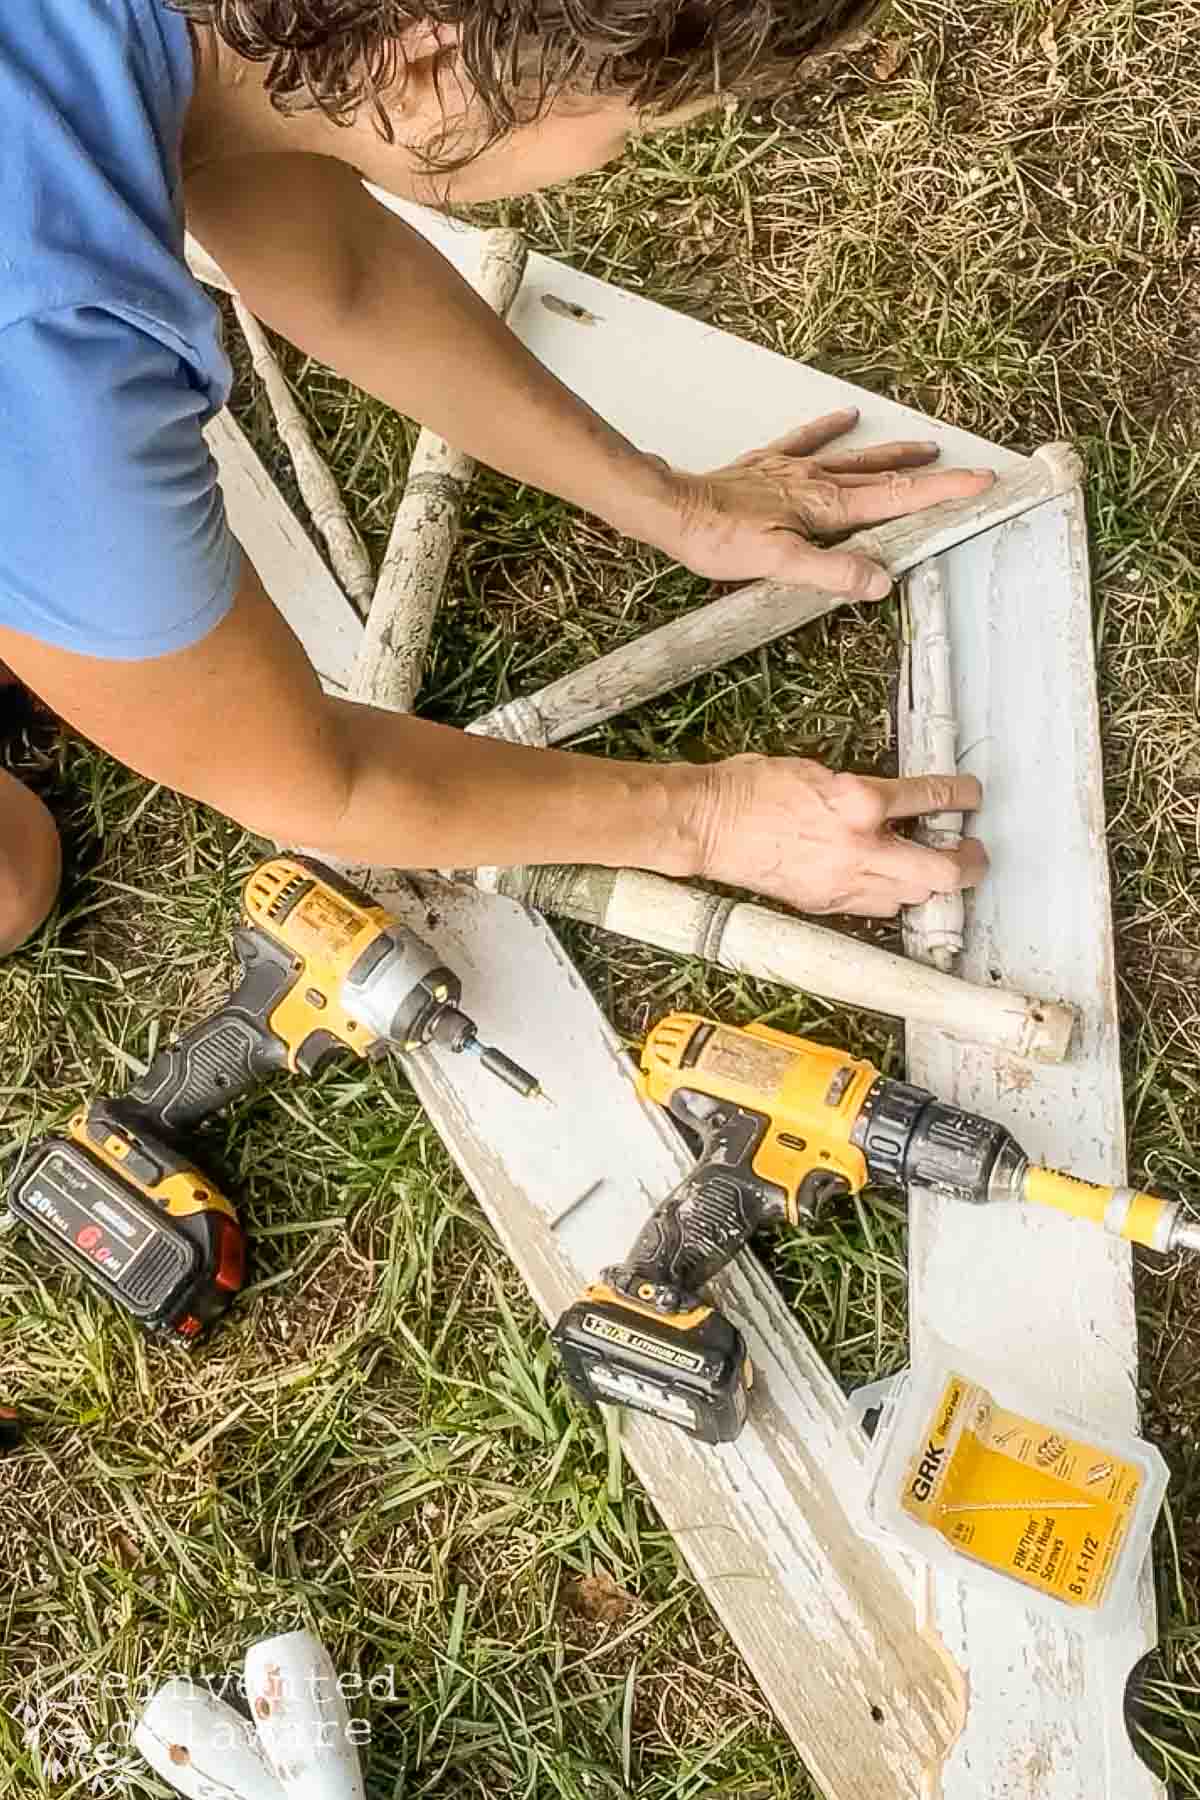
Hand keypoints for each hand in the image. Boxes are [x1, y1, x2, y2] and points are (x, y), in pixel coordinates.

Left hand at [652, 408, 994, 598]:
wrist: (672, 510)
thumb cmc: (719, 541)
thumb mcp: (779, 566)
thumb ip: (832, 573)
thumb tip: (880, 580)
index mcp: (828, 508)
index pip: (898, 501)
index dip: (943, 494)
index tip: (981, 486)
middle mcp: (817, 482)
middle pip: (885, 478)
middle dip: (931, 476)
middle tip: (969, 472)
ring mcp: (793, 470)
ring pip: (855, 459)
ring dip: (892, 455)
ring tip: (924, 447)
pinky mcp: (769, 465)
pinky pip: (807, 441)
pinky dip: (829, 430)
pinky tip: (845, 417)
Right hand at [690, 754, 985, 916]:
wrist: (709, 824)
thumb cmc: (752, 789)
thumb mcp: (817, 772)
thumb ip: (859, 792)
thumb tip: (888, 806)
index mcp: (859, 800)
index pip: (931, 798)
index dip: (962, 796)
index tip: (972, 796)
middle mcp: (860, 845)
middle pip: (942, 869)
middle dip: (969, 863)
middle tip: (973, 853)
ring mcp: (844, 880)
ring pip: (914, 896)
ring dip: (929, 883)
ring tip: (932, 870)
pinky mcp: (826, 903)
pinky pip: (876, 908)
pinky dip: (891, 897)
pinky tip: (888, 883)